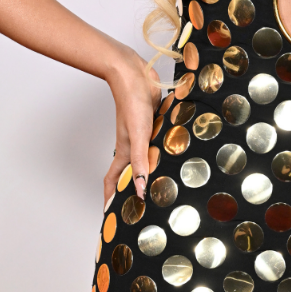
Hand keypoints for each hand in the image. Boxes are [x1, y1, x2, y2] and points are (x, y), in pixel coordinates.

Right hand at [104, 42, 160, 202]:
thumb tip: (141, 189)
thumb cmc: (133, 105)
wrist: (134, 76)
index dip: (110, 198)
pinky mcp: (156, 123)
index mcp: (125, 152)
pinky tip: (180, 154)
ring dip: (154, 169)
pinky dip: (166, 151)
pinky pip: (160, 142)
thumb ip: (141, 162)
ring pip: (148, 157)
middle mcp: (133, 145)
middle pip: (132, 172)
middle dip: (135, 189)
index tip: (111, 215)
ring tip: (167, 184)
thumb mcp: (139, 137)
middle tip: (145, 205)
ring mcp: (144, 134)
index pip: (113, 181)